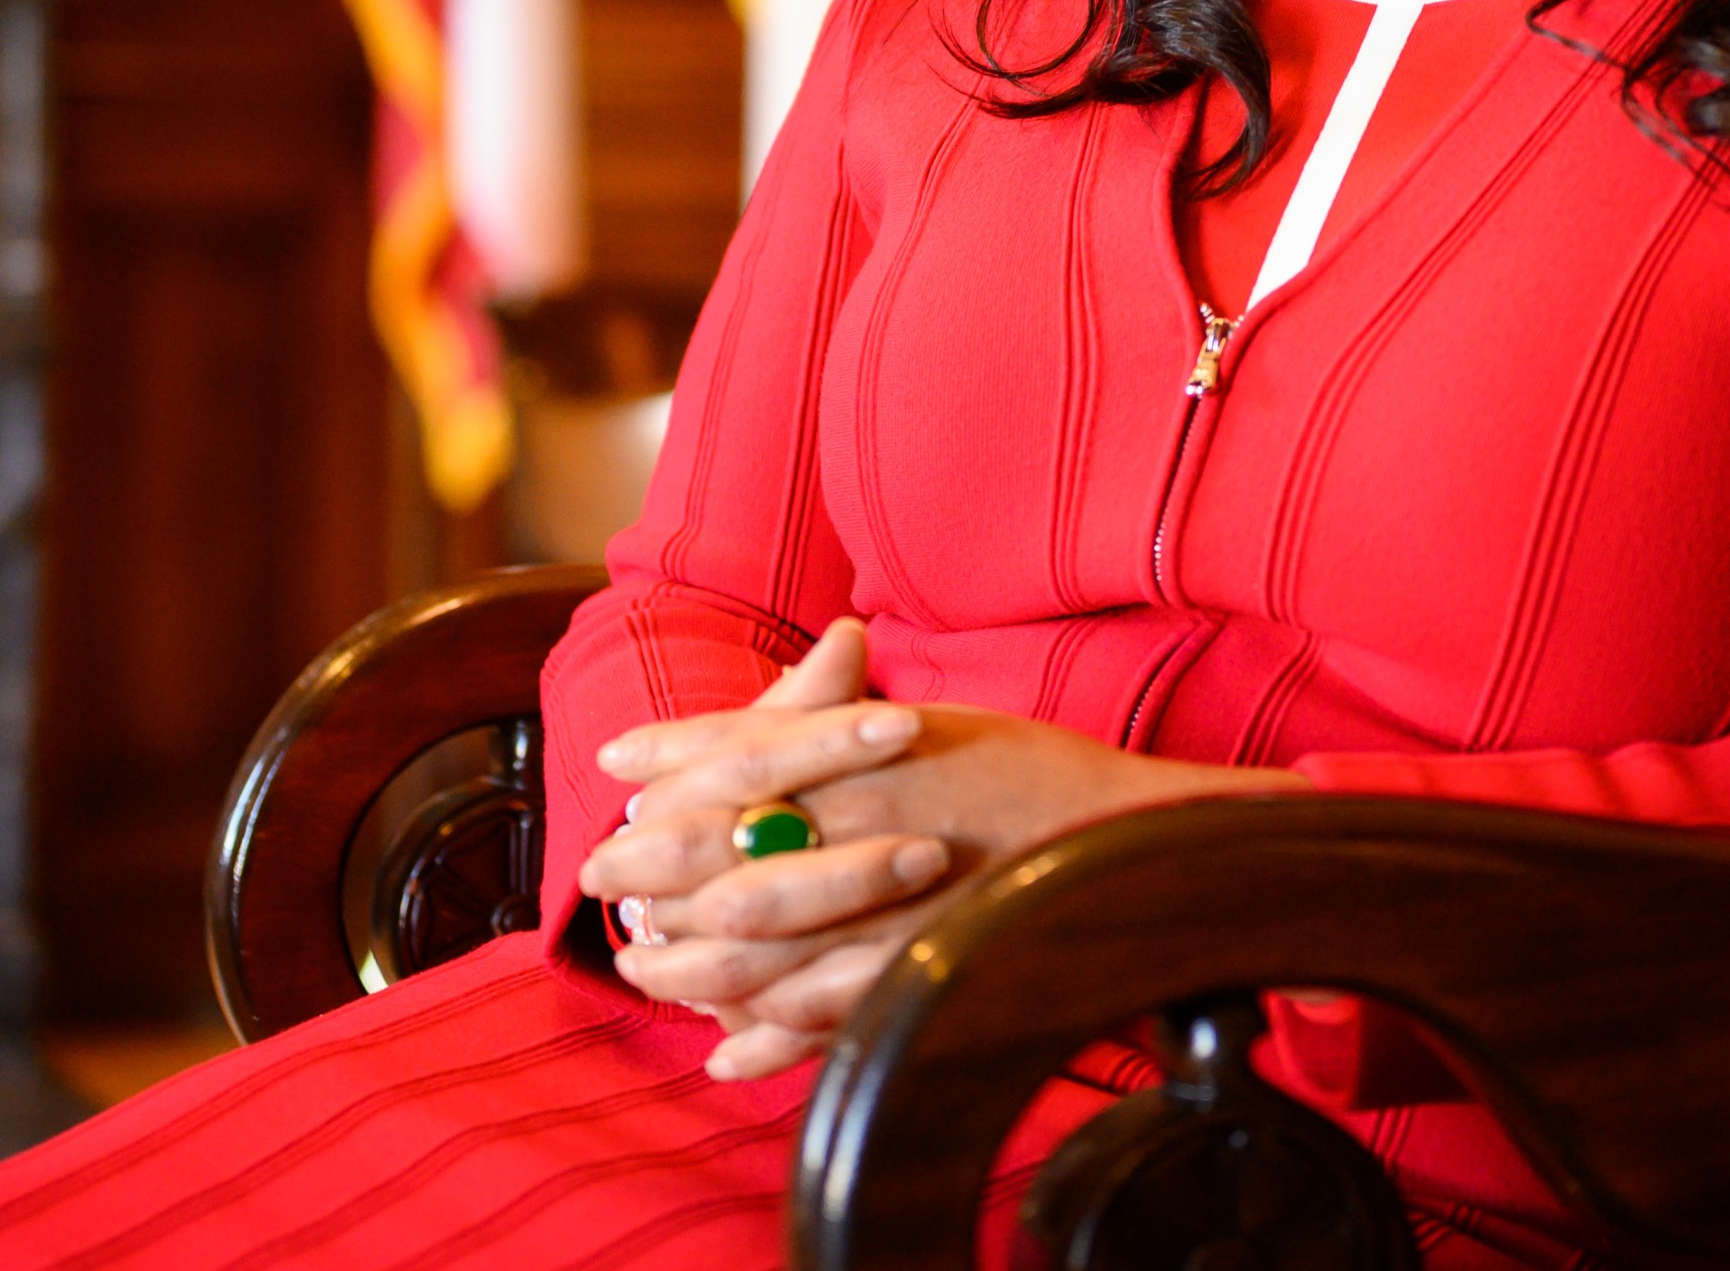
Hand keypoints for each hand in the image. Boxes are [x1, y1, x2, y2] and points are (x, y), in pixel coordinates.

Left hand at [594, 657, 1300, 1076]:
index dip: (672, 772)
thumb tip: (759, 685)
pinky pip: (823, 1012)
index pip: (745, 758)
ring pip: (765, 942)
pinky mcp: (917, 971)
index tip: (614, 780)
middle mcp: (876, 825)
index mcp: (874, 756)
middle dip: (657, 870)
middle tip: (600, 879)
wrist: (1129, 841)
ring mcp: (897, 907)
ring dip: (693, 957)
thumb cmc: (1026, 774)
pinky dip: (767, 1033)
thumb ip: (834, 710)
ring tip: (646, 964)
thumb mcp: (931, 720)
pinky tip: (724, 1046)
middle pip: (734, 852)